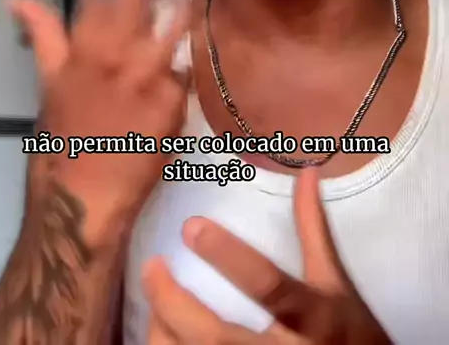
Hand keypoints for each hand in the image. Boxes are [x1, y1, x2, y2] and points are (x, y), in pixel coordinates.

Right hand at [10, 0, 190, 229]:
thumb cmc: (68, 130)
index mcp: (84, 42)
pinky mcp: (173, 99)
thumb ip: (43, 33)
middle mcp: (117, 52)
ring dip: (180, 5)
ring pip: (172, 23)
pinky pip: (184, 68)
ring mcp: (148, 75)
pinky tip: (183, 60)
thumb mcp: (50, 77)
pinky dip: (183, 60)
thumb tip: (18, 0)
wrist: (89, 188)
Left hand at [143, 169, 392, 343]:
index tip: (190, 227)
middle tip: (151, 267)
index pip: (267, 285)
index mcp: (312, 315)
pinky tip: (161, 335)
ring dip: (166, 336)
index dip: (229, 257)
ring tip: (151, 307)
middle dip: (176, 305)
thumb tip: (307, 172)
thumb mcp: (335, 283)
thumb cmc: (349, 333)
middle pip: (219, 337)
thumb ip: (314, 229)